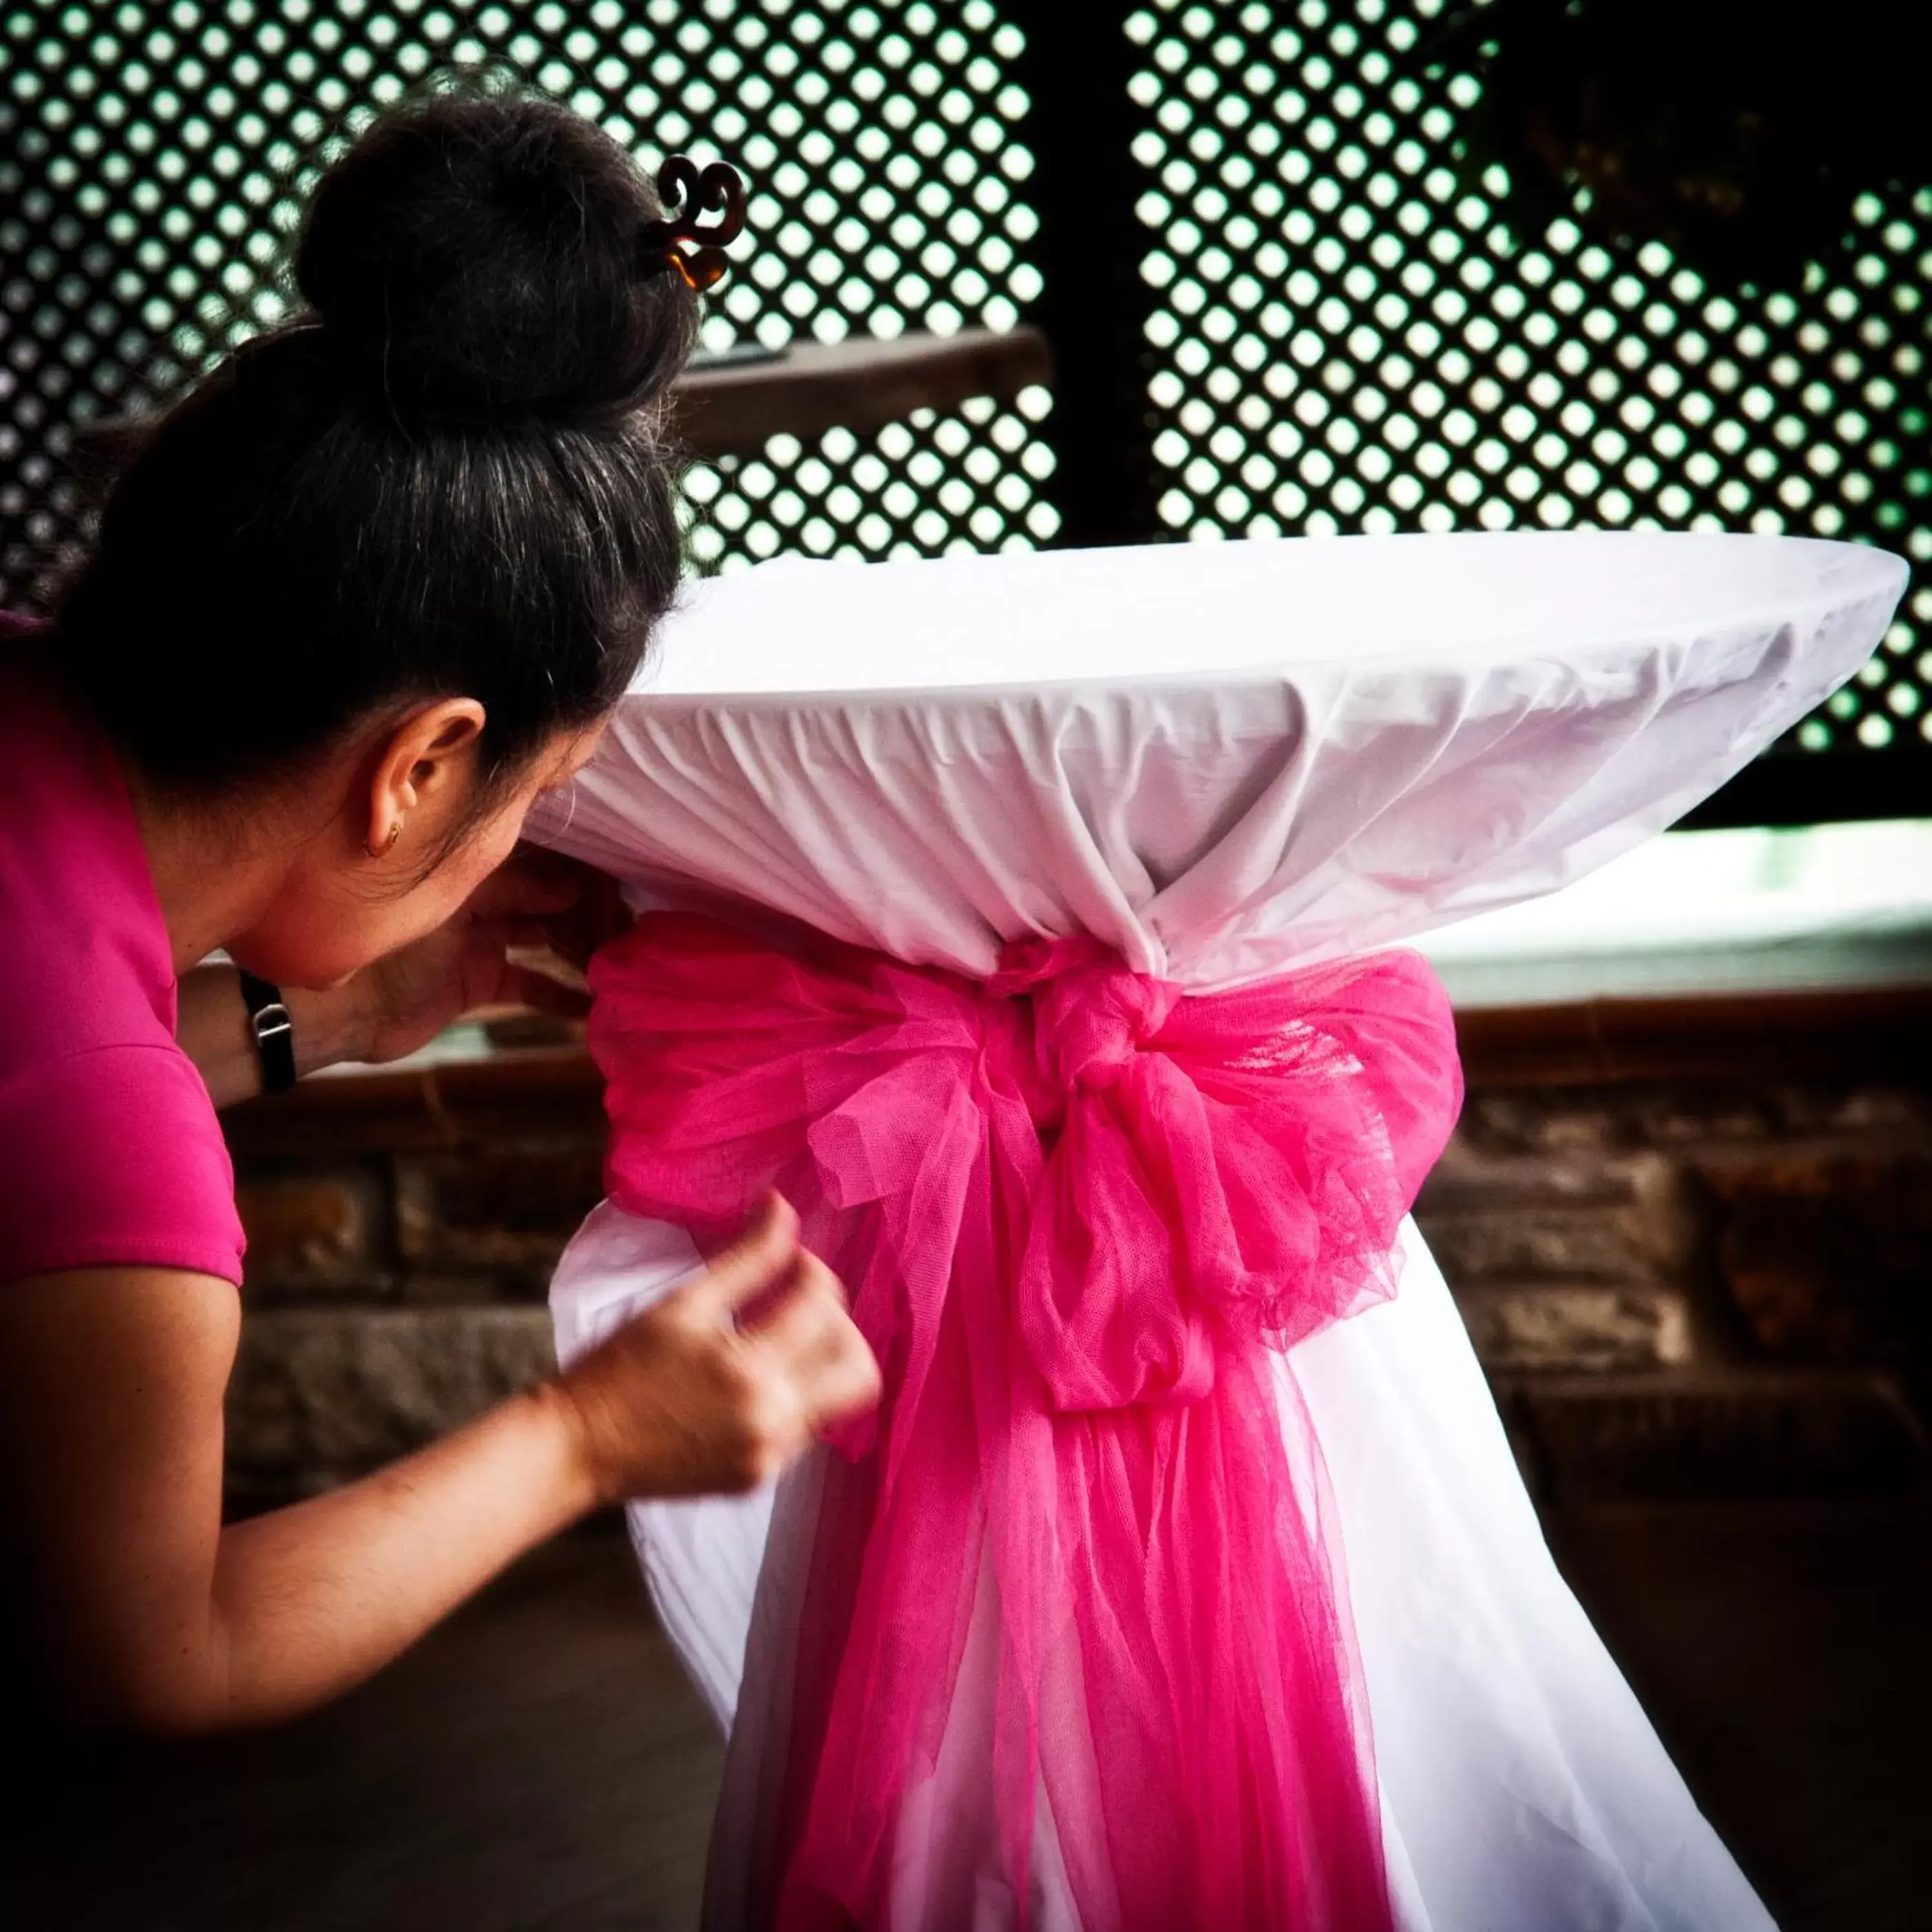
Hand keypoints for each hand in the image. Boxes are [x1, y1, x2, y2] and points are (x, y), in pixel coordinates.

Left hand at [306, 847, 630, 1069]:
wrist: (332, 1010)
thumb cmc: (383, 946)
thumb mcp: (450, 907)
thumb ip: (511, 890)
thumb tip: (576, 885)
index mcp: (470, 865)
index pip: (541, 860)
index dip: (580, 874)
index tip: (618, 890)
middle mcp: (480, 895)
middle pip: (550, 899)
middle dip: (589, 914)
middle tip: (629, 935)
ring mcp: (482, 939)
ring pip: (546, 938)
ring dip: (581, 952)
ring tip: (621, 967)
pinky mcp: (479, 982)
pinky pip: (531, 984)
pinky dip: (559, 995)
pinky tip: (591, 1008)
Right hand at [549, 1194, 881, 1502]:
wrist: (579, 1446)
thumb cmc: (622, 1367)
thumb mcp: (683, 1305)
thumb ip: (746, 1258)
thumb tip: (783, 1206)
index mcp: (750, 1370)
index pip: (822, 1306)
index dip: (812, 1269)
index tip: (788, 1259)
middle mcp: (772, 1421)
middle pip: (859, 1369)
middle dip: (840, 1324)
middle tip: (801, 1304)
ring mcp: (770, 1458)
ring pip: (836, 1401)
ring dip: (819, 1361)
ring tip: (776, 1337)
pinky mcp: (759, 1479)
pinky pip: (804, 1430)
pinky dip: (793, 1396)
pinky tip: (752, 1378)